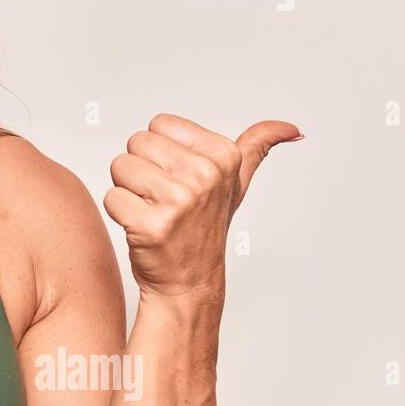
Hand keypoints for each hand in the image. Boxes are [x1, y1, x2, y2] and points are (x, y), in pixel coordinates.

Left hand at [102, 113, 302, 301]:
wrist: (189, 281)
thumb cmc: (205, 227)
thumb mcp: (236, 183)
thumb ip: (257, 147)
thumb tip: (292, 128)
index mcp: (224, 156)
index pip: (159, 124)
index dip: (160, 150)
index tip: (178, 176)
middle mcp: (205, 176)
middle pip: (136, 142)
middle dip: (141, 168)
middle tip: (161, 197)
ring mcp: (180, 202)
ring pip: (120, 167)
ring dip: (128, 190)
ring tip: (152, 210)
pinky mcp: (151, 226)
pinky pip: (112, 197)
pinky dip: (119, 212)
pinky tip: (141, 227)